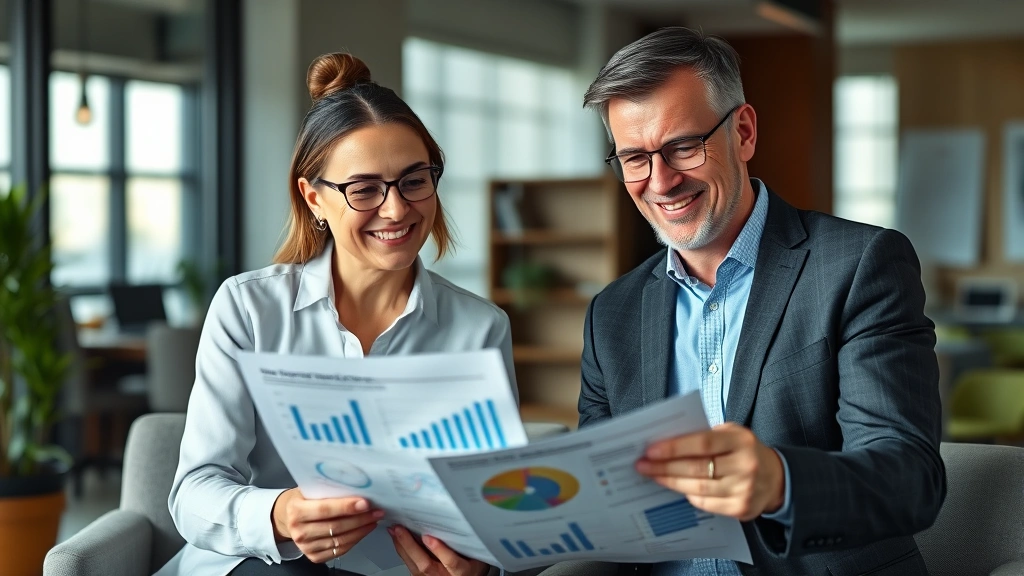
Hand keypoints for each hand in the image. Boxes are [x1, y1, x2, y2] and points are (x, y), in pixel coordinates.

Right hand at [271, 488, 383, 562]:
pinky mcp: (314, 556)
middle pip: (336, 526)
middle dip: (360, 519)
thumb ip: (328, 490)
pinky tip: (363, 530)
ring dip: (361, 530)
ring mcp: (306, 546)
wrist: (288, 517)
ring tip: (373, 519)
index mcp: (296, 510)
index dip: (346, 507)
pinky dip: (355, 540)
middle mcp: (299, 531)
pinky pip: (340, 550)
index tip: (365, 503)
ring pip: (340, 540)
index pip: (325, 509)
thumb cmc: (303, 499)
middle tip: (376, 511)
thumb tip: (356, 486)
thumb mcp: (309, 489)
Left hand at [388, 525, 489, 575]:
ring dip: (402, 546)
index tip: (429, 537)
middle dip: (411, 546)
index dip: (440, 551)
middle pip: (426, 565)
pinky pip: (408, 564)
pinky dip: (401, 549)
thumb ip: (468, 542)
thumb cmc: (471, 566)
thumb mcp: (476, 554)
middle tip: (401, 530)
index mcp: (462, 571)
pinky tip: (396, 539)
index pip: (452, 563)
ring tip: (395, 530)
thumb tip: (459, 521)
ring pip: (414, 565)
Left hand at [636, 423, 784, 521]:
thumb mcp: (731, 434)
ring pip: (698, 489)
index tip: (651, 450)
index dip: (674, 447)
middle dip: (665, 467)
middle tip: (642, 465)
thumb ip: (704, 436)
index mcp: (741, 441)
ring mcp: (744, 490)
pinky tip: (676, 487)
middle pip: (697, 468)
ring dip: (671, 482)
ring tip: (653, 476)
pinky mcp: (741, 509)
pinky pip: (706, 504)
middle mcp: (745, 466)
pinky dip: (688, 495)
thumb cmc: (744, 451)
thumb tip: (665, 442)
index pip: (702, 443)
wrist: (776, 478)